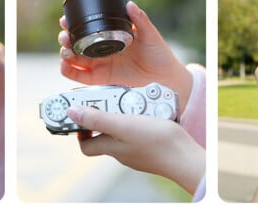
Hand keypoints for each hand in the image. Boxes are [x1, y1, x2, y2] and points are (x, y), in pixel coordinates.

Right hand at [58, 1, 191, 114]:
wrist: (166, 78)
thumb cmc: (159, 55)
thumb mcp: (150, 34)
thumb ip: (140, 19)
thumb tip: (129, 4)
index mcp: (110, 37)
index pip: (86, 30)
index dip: (73, 25)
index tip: (66, 20)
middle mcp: (101, 51)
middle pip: (75, 44)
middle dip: (65, 39)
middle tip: (65, 36)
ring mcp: (100, 65)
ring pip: (73, 59)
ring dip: (64, 54)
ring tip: (66, 50)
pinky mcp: (100, 80)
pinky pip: (78, 76)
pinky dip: (67, 71)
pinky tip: (65, 64)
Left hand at [68, 106, 204, 193]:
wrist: (186, 157)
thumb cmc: (155, 141)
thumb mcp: (122, 125)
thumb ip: (97, 119)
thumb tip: (71, 113)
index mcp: (111, 147)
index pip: (86, 145)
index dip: (80, 131)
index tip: (81, 114)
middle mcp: (122, 152)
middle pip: (104, 135)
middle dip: (105, 116)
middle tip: (111, 100)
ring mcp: (137, 151)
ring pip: (123, 132)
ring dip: (124, 115)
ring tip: (132, 101)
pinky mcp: (152, 147)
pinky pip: (140, 131)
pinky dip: (141, 119)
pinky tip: (149, 109)